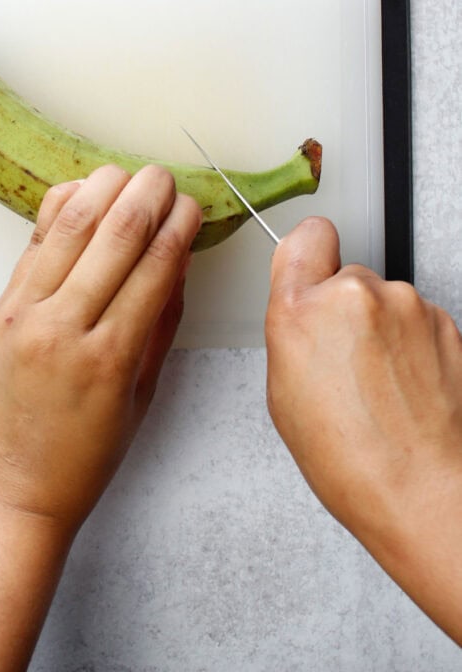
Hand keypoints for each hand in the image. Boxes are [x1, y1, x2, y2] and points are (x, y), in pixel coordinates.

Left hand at [0, 164, 202, 536]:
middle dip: (148, 194)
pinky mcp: (1, 305)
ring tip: (129, 174)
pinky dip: (60, 207)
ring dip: (104, 187)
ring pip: (69, 224)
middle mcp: (64, 326)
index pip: (155, 266)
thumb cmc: (89, 451)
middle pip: (114, 234)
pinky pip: (33, 240)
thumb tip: (180, 257)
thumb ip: (163, 321)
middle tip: (166, 178)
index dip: (179, 226)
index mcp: (111, 356)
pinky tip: (83, 190)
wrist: (17, 483)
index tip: (194, 206)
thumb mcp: (144, 392)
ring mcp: (26, 311)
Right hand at [265, 217, 461, 642]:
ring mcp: (406, 304)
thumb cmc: (351, 461)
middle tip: (344, 362)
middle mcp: (355, 294)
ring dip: (382, 330)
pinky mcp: (445, 320)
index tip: (312, 271)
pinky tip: (406, 389)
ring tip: (380, 386)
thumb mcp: (283, 394)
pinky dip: (413, 347)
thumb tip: (302, 310)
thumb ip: (291, 330)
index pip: (306, 236)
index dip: (309, 254)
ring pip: (385, 300)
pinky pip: (417, 320)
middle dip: (344, 309)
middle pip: (346, 276)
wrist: (425, 493)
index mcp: (302, 309)